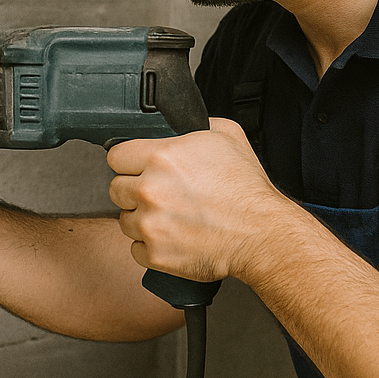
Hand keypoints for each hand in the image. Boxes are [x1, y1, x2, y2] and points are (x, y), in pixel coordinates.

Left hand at [106, 117, 294, 282]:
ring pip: (124, 220)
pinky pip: (136, 249)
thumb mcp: (228, 137)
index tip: (138, 168)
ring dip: (142, 219)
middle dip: (134, 191)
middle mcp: (150, 190)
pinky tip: (174, 237)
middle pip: (116, 189)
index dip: (129, 161)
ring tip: (170, 217)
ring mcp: (150, 225)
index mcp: (161, 157)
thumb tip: (183, 123)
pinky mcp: (156, 254)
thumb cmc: (248, 190)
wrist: (262, 235)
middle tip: (160, 194)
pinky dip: (151, 246)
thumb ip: (198, 124)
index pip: (116, 156)